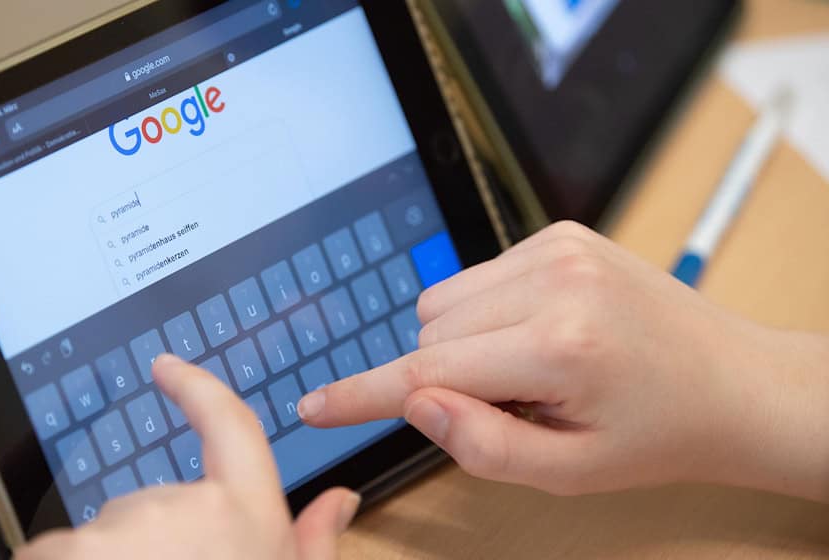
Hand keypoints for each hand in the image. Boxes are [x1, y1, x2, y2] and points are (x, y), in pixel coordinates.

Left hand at [17, 354, 359, 558]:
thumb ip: (314, 544)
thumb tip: (341, 500)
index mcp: (243, 516)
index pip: (228, 425)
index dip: (198, 389)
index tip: (170, 368)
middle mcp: (179, 511)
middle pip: (155, 502)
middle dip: (157, 541)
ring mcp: (114, 533)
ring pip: (105, 536)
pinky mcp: (61, 552)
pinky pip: (57, 553)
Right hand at [299, 221, 828, 500]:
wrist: (731, 382)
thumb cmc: (658, 433)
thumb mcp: (572, 471)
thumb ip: (484, 445)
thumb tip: (415, 402)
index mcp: (562, 345)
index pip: (429, 370)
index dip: (363, 394)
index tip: (314, 405)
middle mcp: (556, 280)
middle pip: (430, 333)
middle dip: (448, 378)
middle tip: (514, 404)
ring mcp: (558, 246)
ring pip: (444, 301)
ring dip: (463, 344)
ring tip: (529, 369)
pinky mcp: (559, 233)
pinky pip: (475, 278)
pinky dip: (486, 314)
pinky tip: (536, 334)